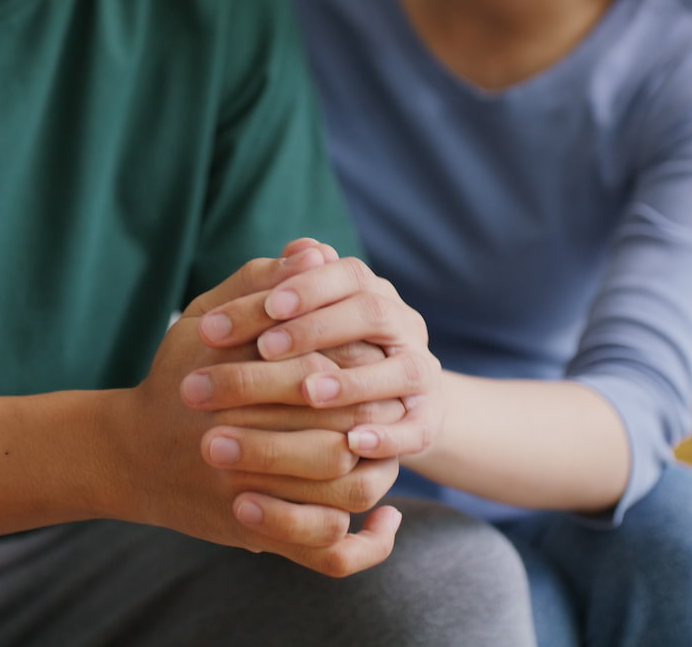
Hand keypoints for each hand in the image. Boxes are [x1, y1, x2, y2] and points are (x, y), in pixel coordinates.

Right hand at [105, 247, 402, 576]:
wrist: (128, 453)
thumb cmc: (174, 375)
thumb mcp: (205, 318)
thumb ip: (260, 283)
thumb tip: (317, 252)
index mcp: (243, 383)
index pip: (327, 370)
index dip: (360, 364)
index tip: (374, 355)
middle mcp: (250, 444)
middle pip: (348, 431)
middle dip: (377, 417)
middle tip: (391, 403)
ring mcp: (254, 497)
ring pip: (348, 492)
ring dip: (380, 472)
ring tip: (387, 452)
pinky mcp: (257, 539)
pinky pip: (327, 554)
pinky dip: (365, 543)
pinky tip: (384, 520)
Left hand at [191, 257, 446, 462]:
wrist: (385, 405)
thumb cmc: (323, 352)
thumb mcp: (303, 318)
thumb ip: (296, 286)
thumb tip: (298, 247)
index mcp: (371, 293)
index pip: (347, 274)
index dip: (309, 286)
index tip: (266, 305)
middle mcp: (402, 326)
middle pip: (372, 313)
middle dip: (317, 328)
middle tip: (265, 347)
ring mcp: (420, 373)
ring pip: (400, 369)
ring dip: (353, 381)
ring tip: (308, 393)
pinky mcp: (427, 421)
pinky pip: (416, 428)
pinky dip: (387, 436)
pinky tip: (351, 443)